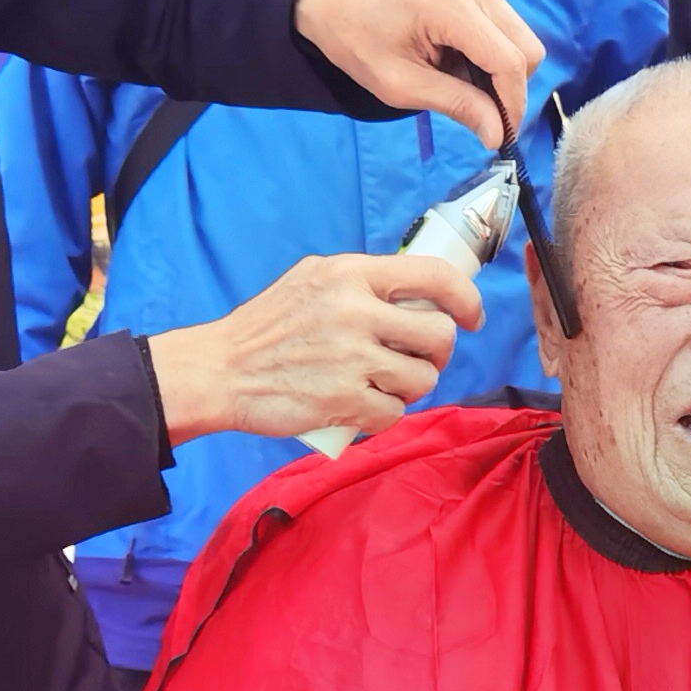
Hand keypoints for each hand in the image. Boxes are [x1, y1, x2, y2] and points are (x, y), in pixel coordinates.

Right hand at [145, 254, 482, 443]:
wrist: (219, 370)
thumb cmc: (267, 327)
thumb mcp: (312, 279)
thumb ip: (361, 282)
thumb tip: (416, 293)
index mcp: (351, 274)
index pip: (435, 276)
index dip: (466, 299)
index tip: (471, 316)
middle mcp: (355, 312)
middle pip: (439, 336)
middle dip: (436, 353)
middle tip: (416, 359)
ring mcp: (351, 358)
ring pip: (422, 379)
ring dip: (411, 387)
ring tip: (384, 384)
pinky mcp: (343, 400)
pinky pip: (395, 413)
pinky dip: (385, 416)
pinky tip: (366, 408)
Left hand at [294, 0, 540, 147]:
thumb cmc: (357, 40)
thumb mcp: (400, 84)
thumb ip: (455, 105)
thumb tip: (498, 135)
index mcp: (451, 5)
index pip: (509, 61)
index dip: (513, 104)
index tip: (502, 135)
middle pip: (527, 49)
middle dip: (510, 88)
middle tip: (481, 113)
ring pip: (521, 39)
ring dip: (502, 71)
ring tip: (462, 83)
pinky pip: (506, 27)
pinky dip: (493, 53)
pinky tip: (460, 62)